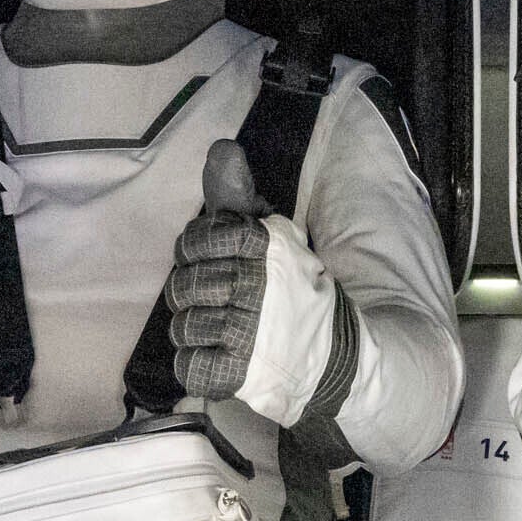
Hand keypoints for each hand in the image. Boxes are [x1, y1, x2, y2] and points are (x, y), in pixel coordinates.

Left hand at [170, 140, 355, 421]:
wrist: (339, 356)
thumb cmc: (298, 293)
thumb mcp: (276, 239)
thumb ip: (240, 198)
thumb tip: (219, 148)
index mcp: (262, 246)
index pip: (196, 240)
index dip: (195, 253)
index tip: (211, 261)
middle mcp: (252, 285)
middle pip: (183, 285)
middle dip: (193, 294)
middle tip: (216, 300)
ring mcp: (244, 332)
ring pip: (183, 326)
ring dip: (194, 330)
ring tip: (218, 329)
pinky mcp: (238, 373)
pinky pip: (188, 364)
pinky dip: (197, 363)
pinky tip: (218, 357)